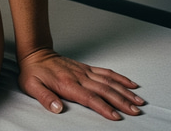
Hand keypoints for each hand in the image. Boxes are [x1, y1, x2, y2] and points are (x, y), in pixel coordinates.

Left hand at [18, 48, 145, 120]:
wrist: (35, 53)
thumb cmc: (33, 72)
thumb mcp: (31, 86)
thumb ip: (45, 97)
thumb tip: (58, 108)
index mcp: (68, 84)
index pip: (90, 98)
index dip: (104, 107)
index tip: (116, 116)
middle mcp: (79, 77)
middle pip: (104, 90)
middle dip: (122, 101)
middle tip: (136, 112)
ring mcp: (84, 72)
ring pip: (109, 82)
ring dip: (125, 91)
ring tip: (139, 101)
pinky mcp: (87, 68)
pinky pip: (106, 72)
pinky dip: (120, 78)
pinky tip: (131, 84)